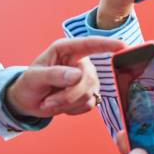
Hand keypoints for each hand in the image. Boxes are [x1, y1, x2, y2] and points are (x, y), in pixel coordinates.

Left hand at [5, 38, 124, 117]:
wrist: (30, 102)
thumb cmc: (30, 84)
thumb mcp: (34, 78)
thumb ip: (54, 74)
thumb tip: (78, 75)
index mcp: (66, 50)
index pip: (89, 45)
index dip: (107, 44)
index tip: (122, 46)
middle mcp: (81, 62)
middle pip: (87, 79)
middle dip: (68, 95)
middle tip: (48, 101)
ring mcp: (88, 79)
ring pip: (89, 94)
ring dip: (68, 103)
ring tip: (50, 102)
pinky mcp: (91, 94)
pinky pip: (89, 104)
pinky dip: (73, 109)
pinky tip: (63, 105)